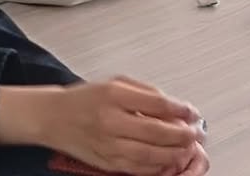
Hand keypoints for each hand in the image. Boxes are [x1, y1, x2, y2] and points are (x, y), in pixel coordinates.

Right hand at [0, 79, 205, 175]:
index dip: (181, 109)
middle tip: (196, 132)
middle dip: (184, 134)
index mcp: (113, 95)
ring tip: (187, 147)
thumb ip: (144, 92)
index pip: (157, 103)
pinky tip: (169, 159)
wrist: (54, 117)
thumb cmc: (84, 99)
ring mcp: (110, 144)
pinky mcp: (109, 162)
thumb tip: (173, 106)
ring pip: (154, 154)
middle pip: (159, 131)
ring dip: (177, 152)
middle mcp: (111, 120)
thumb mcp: (113, 83)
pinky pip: (143, 169)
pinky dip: (161, 166)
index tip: (192, 112)